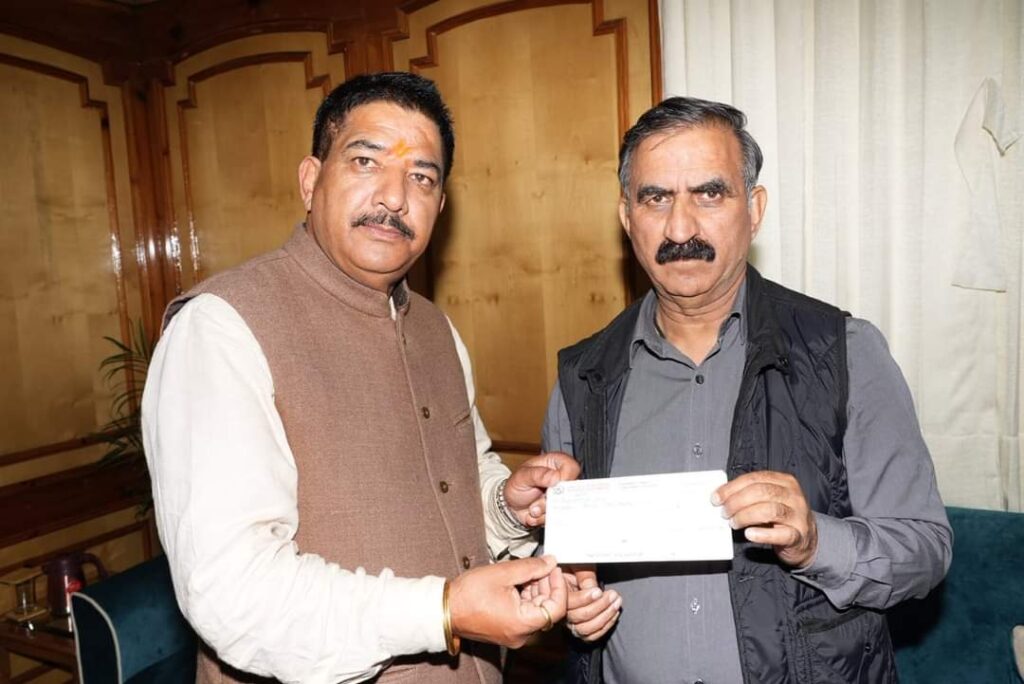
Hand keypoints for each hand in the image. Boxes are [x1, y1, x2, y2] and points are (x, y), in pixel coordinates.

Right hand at [449, 555, 566, 647]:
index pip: (556, 609)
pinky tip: (519, 582)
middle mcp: (521, 634)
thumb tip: (551, 562)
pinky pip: (524, 613)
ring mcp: (514, 634)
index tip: (554, 569)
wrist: (444, 609)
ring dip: (536, 589)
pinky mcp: (507, 629)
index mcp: (522, 624)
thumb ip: (531, 567)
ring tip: (527, 571)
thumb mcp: (502, 573)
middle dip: (547, 585)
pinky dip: (525, 597)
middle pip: (547, 609)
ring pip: (536, 610)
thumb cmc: (468, 594)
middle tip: (541, 565)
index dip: (559, 586)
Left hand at [503, 452, 579, 526]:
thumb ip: (538, 475)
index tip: (553, 486)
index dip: (565, 478)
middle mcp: (562, 479)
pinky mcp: (559, 511)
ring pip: (563, 507)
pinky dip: (543, 518)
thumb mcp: (522, 476)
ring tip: (532, 507)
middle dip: (550, 500)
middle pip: (571, 490)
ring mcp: (562, 496)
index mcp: (555, 463)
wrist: (511, 505)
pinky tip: (534, 513)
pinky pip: (557, 518)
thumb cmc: (517, 485)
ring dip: (544, 510)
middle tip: (535, 502)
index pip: (572, 467)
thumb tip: (556, 477)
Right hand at [564, 565, 619, 641]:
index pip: (567, 603)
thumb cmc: (578, 567)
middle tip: (613, 595)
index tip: (598, 591)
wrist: (577, 572)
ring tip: (616, 603)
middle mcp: (561, 610)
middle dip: (599, 606)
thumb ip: (585, 576)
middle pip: (577, 617)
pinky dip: (605, 626)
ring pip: (585, 629)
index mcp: (556, 592)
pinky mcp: (580, 628)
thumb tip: (592, 589)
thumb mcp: (581, 565)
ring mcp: (570, 621)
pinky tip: (613, 614)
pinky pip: (591, 635)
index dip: (584, 598)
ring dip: (604, 617)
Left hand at [712, 470, 817, 567]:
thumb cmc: (782, 518)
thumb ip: (750, 495)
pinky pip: (781, 534)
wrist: (806, 541)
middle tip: (724, 512)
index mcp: (785, 482)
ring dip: (745, 516)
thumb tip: (722, 496)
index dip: (732, 487)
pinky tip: (749, 534)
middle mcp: (793, 496)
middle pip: (761, 492)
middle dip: (737, 501)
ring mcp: (798, 516)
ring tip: (734, 522)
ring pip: (769, 510)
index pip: (755, 478)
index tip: (717, 497)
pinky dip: (762, 534)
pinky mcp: (799, 536)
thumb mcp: (770, 500)